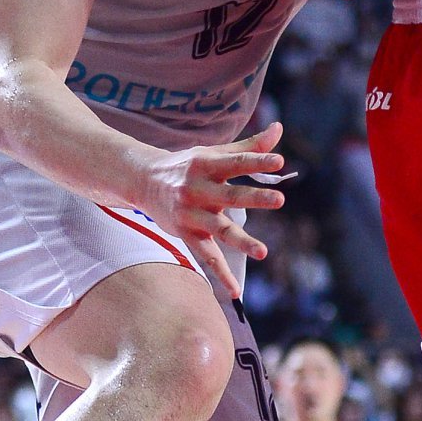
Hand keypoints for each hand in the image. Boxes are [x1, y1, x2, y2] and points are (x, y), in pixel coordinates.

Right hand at [131, 121, 285, 300]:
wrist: (142, 180)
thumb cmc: (187, 165)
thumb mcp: (213, 153)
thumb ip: (248, 147)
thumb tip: (279, 128)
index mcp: (207, 165)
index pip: (236, 162)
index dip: (257, 161)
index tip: (279, 161)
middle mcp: (198, 190)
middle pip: (230, 196)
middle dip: (254, 198)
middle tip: (279, 200)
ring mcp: (191, 214)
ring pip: (220, 230)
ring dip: (242, 242)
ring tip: (263, 253)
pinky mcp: (186, 234)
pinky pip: (205, 257)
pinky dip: (220, 275)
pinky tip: (236, 292)